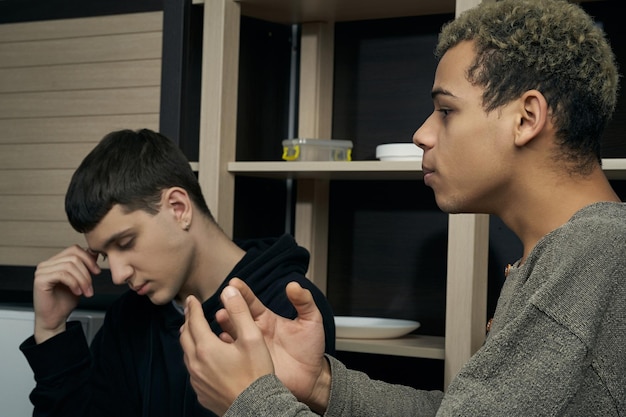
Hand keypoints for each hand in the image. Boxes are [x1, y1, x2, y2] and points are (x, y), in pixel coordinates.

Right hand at [32, 245, 99, 342]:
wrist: (55, 319)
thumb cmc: (64, 302)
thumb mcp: (80, 280)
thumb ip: (84, 267)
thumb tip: (94, 253)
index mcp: (56, 262)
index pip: (74, 249)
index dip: (89, 259)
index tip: (97, 272)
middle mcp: (47, 264)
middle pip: (74, 257)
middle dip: (87, 273)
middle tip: (90, 287)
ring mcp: (42, 271)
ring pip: (70, 266)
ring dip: (82, 280)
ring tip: (86, 292)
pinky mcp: (40, 280)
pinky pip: (62, 275)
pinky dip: (74, 283)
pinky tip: (77, 292)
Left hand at [180, 287, 273, 414]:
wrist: (256, 410)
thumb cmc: (257, 373)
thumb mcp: (252, 337)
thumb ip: (239, 311)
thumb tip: (228, 289)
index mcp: (206, 347)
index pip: (194, 321)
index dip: (193, 308)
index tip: (191, 299)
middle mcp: (196, 364)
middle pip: (185, 337)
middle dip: (187, 322)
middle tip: (190, 312)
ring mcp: (197, 381)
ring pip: (187, 355)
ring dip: (189, 341)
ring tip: (194, 333)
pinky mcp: (201, 393)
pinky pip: (193, 372)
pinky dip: (195, 359)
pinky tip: (203, 359)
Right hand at [219, 278, 329, 412]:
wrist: (312, 377)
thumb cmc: (311, 348)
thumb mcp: (311, 321)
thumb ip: (304, 302)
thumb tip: (294, 285)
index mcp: (266, 319)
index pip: (251, 302)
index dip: (242, 292)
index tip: (234, 282)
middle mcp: (255, 332)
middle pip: (237, 316)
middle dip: (229, 306)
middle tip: (224, 298)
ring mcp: (250, 349)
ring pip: (233, 335)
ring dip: (225, 325)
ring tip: (221, 316)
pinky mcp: (250, 365)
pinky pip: (235, 357)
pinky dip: (227, 349)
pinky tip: (224, 341)